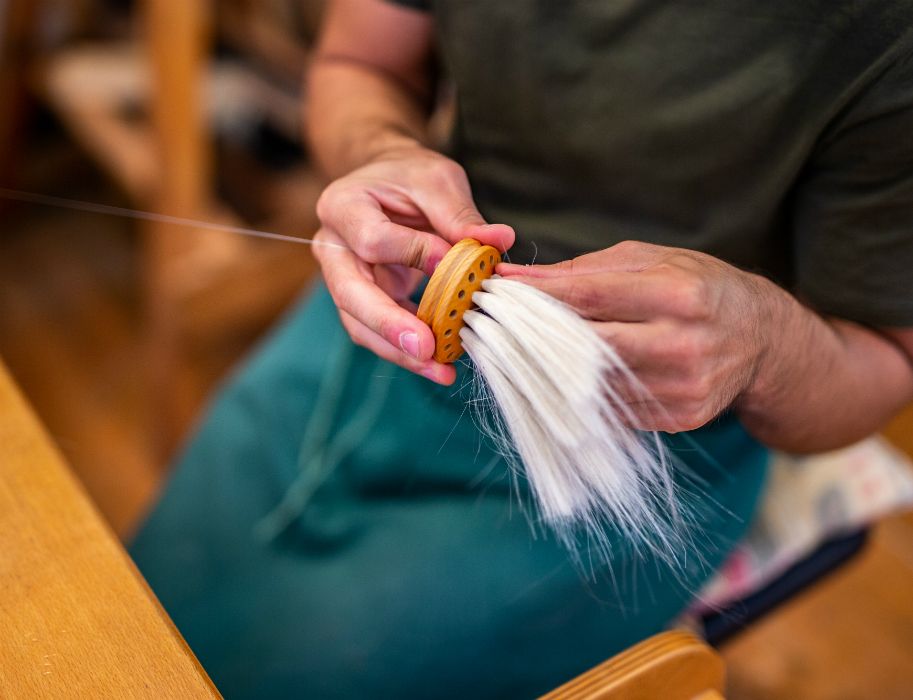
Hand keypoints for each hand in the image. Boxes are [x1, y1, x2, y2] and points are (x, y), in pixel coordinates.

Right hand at [313, 143, 513, 384]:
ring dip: (399, 351)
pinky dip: (406, 350)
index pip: (373, 240)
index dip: (415, 254)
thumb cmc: (409, 177)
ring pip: (359, 324)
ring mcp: (341, 279)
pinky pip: (376, 333)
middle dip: (389, 326)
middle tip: (427, 350)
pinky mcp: (360, 302)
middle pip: (351, 294)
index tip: (454, 261)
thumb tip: (498, 240)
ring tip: (439, 370)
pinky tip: (437, 362)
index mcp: (342, 206)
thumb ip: (461, 214)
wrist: (386, 184)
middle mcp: (331, 246)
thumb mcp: (438, 181)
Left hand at [499, 241, 783, 431]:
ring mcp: (683, 387)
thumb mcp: (650, 261)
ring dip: (550, 370)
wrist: (761, 339)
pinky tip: (564, 378)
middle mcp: (684, 344)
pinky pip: (612, 408)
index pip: (590, 296)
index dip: (537, 296)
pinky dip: (582, 394)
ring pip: (592, 384)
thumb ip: (584, 270)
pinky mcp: (680, 417)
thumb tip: (516, 276)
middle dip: (535, 337)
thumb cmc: (696, 287)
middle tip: (499, 327)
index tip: (497, 291)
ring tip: (524, 352)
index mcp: (678, 294)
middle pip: (586, 347)